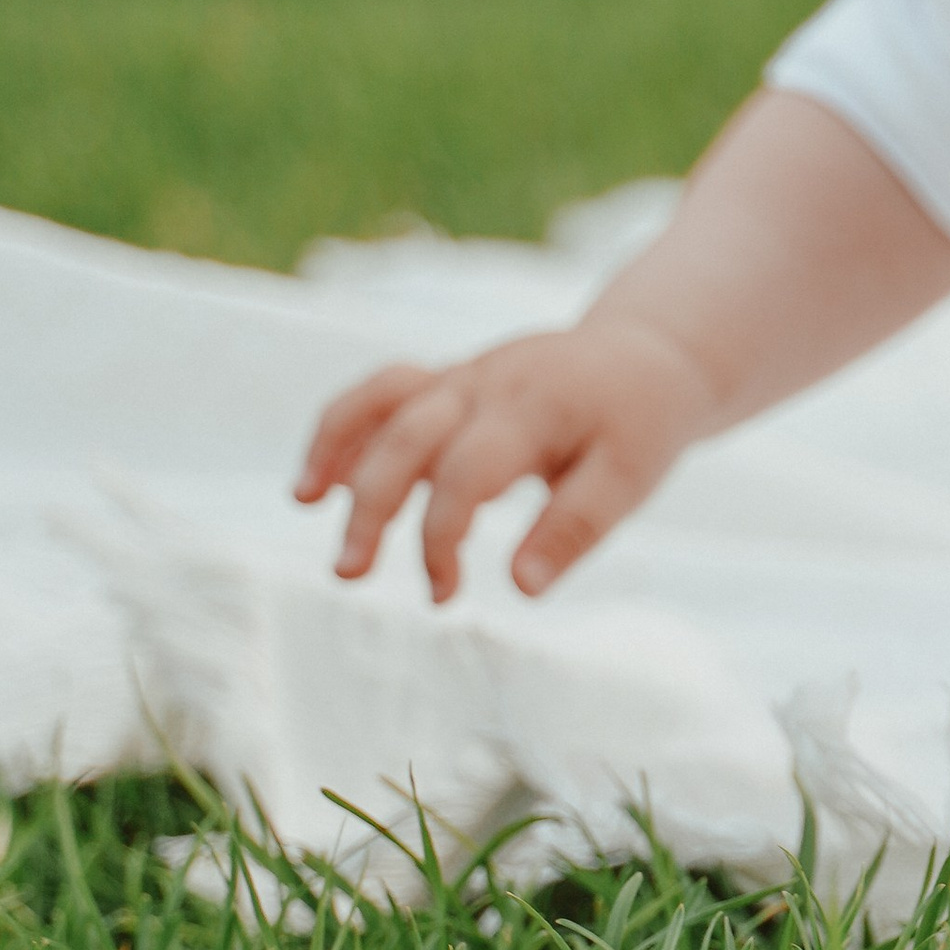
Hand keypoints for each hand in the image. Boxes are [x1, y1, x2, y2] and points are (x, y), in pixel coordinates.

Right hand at [295, 317, 719, 601]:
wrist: (646, 355)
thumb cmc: (638, 423)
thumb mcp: (630, 478)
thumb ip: (575, 528)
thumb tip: (521, 590)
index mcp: (532, 408)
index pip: (465, 472)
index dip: (441, 535)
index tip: (443, 593)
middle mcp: (487, 384)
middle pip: (408, 436)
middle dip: (370, 506)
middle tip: (348, 574)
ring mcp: (464, 375)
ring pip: (384, 400)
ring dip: (338, 448)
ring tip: (303, 501)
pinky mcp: (451, 379)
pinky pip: (385, 392)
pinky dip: (346, 427)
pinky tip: (320, 479)